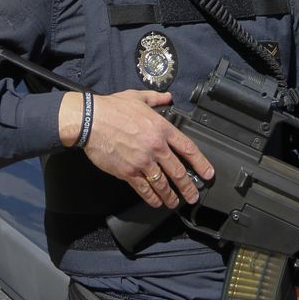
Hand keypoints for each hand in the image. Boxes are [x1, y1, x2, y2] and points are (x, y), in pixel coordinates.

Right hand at [58, 89, 214, 208]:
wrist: (90, 120)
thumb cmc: (112, 108)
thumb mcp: (138, 97)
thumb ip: (156, 98)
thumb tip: (167, 97)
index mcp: (161, 129)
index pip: (188, 148)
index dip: (201, 163)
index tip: (207, 173)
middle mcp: (155, 147)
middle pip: (178, 172)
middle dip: (188, 187)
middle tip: (193, 196)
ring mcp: (142, 161)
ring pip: (162, 183)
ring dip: (171, 196)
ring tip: (175, 203)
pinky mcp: (128, 172)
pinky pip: (144, 189)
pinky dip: (152, 198)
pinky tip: (156, 202)